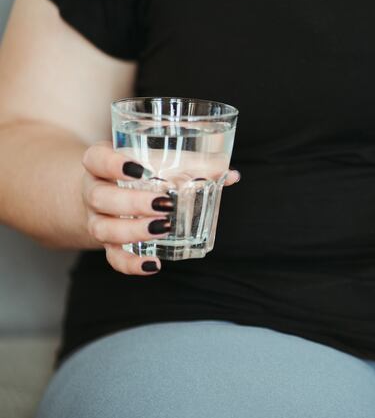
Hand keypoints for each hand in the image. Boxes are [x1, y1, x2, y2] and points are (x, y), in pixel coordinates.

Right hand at [81, 142, 240, 274]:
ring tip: (164, 228)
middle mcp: (94, 191)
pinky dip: (131, 264)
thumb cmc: (140, 172)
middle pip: (100, 197)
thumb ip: (193, 165)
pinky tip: (153, 264)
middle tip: (164, 204)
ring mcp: (97, 219)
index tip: (139, 169)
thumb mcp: (158, 161)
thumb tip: (231, 174)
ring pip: (103, 229)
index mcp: (102, 164)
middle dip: (132, 203)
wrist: (105, 191)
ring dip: (133, 231)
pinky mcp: (107, 243)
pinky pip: (112, 257)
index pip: (95, 159)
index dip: (112, 164)